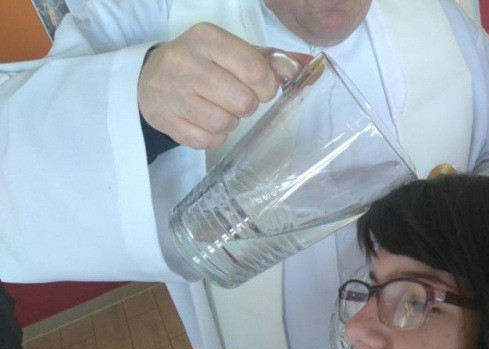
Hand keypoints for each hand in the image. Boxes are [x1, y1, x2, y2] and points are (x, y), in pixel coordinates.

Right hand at [138, 23, 305, 148]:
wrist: (149, 77)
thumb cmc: (202, 63)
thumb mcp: (233, 51)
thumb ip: (272, 60)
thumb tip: (310, 68)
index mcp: (207, 38)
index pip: (255, 69)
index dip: (268, 87)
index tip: (262, 89)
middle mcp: (186, 62)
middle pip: (242, 100)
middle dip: (247, 105)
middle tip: (238, 100)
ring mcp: (172, 92)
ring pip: (223, 122)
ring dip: (230, 122)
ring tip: (221, 109)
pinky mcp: (164, 119)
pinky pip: (206, 140)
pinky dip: (213, 136)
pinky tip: (206, 122)